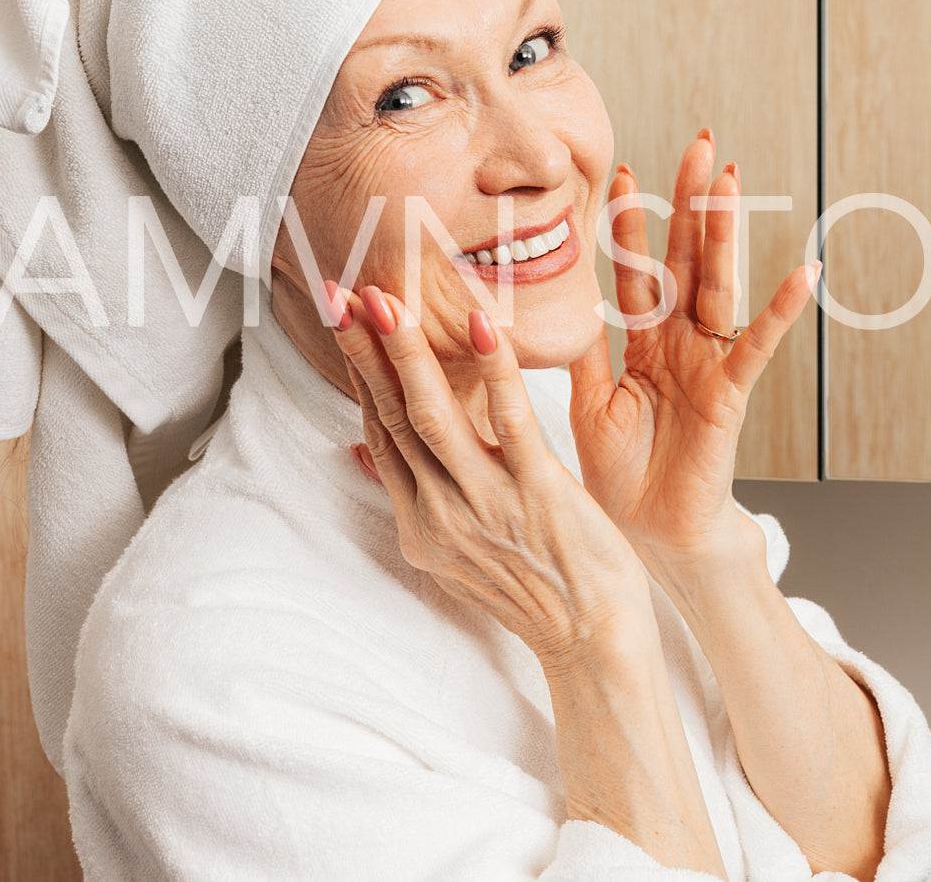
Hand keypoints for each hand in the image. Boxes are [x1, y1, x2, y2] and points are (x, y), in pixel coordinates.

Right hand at [326, 283, 653, 667]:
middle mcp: (442, 514)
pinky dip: (495, 371)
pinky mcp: (538, 494)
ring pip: (432, 416)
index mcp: (421, 523)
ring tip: (386, 299)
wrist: (593, 639)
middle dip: (363, 352)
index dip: (357, 374)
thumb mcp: (453, 553)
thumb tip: (357, 451)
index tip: (341, 322)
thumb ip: (409, 497)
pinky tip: (481, 324)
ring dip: (406, 354)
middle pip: (390, 418)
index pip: (378, 432)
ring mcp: (487, 503)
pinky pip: (511, 422)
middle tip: (338, 292)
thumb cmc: (533, 588)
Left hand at [568, 129, 819, 565]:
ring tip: (731, 180)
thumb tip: (558, 301)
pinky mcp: (728, 394)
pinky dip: (779, 311)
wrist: (646, 533)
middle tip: (699, 145)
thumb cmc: (621, 474)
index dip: (632, 224)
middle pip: (688, 260)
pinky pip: (756, 346)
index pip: (638, 270)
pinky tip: (804, 272)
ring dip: (725, 233)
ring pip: (718, 285)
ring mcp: (708, 364)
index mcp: (645, 344)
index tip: (625, 171)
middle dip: (691, 204)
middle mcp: (681, 344)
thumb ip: (585, 350)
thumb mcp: (590, 401)